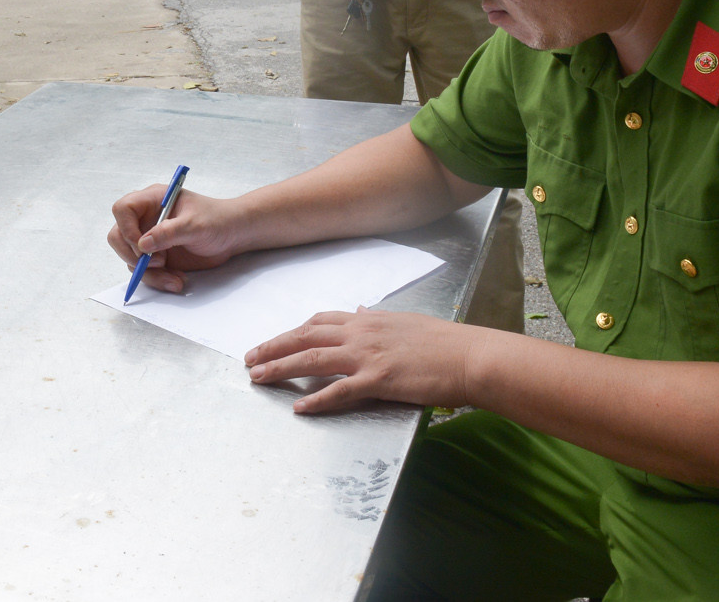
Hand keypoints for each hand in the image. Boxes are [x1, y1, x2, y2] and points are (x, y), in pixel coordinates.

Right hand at [105, 185, 248, 294]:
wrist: (232, 235)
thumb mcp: (195, 224)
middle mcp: (146, 219)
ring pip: (131, 259)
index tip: (142, 246)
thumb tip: (142, 245)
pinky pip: (145, 272)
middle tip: (157, 263)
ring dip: (149, 273)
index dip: (126, 228)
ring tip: (175, 278)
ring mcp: (150, 239)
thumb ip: (169, 232)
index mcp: (153, 200)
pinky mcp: (157, 257)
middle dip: (132, 255)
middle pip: (118, 236)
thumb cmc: (217, 219)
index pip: (123, 209)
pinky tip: (177, 281)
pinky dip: (158, 280)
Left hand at [244, 307, 481, 414]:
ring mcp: (367, 356)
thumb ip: (376, 320)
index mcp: (366, 320)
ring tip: (258, 377)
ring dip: (280, 368)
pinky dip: (316, 399)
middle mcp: (360, 333)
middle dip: (272, 347)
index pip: (317, 321)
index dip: (290, 332)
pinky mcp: (379, 380)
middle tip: (249, 358)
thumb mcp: (404, 321)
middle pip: (304, 336)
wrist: (469, 356)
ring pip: (311, 359)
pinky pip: (339, 391)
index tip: (272, 341)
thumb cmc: (443, 342)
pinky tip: (299, 408)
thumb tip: (358, 312)